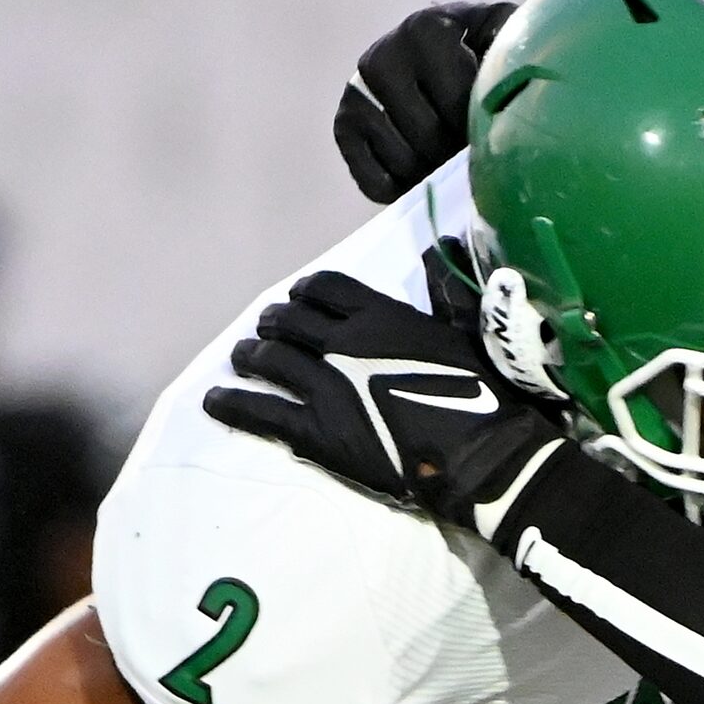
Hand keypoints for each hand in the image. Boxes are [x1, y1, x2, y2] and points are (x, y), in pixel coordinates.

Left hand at [203, 271, 562, 528]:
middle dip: (273, 323)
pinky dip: (232, 404)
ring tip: (241, 359)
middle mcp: (345, 343)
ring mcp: (326, 386)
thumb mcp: (469, 331)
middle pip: (290, 320)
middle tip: (264, 332)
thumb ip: (444, 291)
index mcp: (383, 316)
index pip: (326, 287)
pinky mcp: (316, 431)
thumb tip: (441, 245)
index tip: (298, 300)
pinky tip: (215, 400)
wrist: (483, 457)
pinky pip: (260, 411)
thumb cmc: (487, 397)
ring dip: (249, 356)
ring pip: (270, 359)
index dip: (305, 292)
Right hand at [335, 1, 515, 202]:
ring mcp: (357, 92)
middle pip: (428, 139)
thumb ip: (518, 48)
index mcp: (425, 30)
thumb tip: (533, 84)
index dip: (481, 129)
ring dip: (433, 174)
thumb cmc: (482, 49)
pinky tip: (421, 173)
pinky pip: (374, 181)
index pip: (457, 104)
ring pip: (403, 163)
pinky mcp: (344, 125)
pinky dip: (403, 189)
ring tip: (451, 159)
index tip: (497, 129)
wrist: (439, 48)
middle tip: (475, 152)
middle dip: (458, 154)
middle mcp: (381, 57)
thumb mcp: (505, 35)